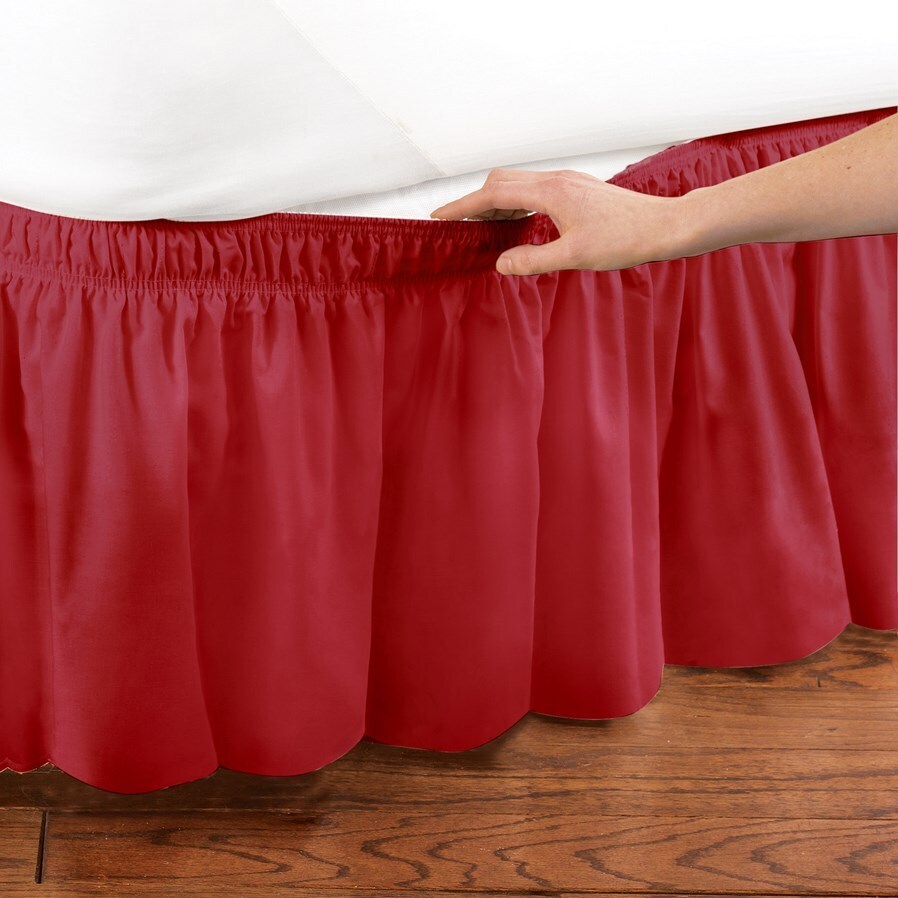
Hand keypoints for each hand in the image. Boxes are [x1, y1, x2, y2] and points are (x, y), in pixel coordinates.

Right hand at [429, 167, 687, 275]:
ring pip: (518, 183)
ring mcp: (567, 182)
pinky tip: (517, 222)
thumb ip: (533, 260)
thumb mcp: (574, 257)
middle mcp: (556, 180)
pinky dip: (516, 202)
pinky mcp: (577, 189)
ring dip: (495, 202)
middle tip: (456, 224)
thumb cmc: (624, 240)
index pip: (494, 194)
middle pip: (501, 181)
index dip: (463, 206)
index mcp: (551, 192)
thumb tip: (500, 264)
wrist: (663, 226)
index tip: (439, 217)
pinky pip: (534, 189)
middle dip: (474, 201)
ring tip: (481, 226)